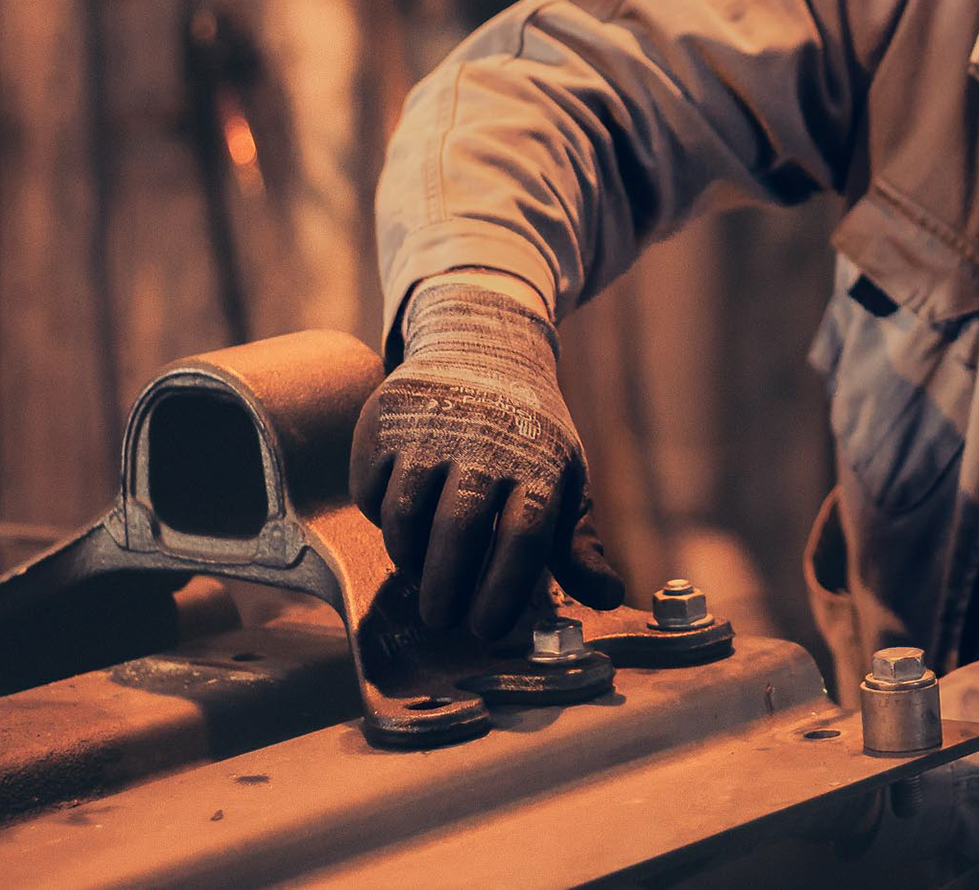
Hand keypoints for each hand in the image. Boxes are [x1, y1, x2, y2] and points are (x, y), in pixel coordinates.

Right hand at [351, 281, 624, 634]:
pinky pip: (371, 492)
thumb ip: (578, 544)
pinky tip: (403, 526)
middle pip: (459, 530)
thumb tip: (608, 598)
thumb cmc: (529, 435)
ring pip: (406, 516)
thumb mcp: (564, 478)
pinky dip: (381, 520)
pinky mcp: (383, 422)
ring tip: (423, 577)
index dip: (503, 590)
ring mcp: (429, 429)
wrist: (482, 351)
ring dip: (410, 560)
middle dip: (447, 589)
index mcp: (538, 462)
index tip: (487, 628)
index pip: (525, 537)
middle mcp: (484, 442)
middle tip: (442, 621)